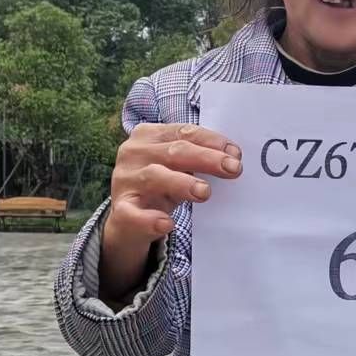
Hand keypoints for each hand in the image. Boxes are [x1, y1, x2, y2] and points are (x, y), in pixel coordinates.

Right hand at [100, 123, 241, 298]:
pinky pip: (132, 214)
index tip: (235, 153)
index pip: (183, 132)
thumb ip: (198, 158)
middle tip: (233, 169)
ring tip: (204, 192)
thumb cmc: (161, 184)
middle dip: (206, 159)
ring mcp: (125, 181)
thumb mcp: (177, 166)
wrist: (129, 219)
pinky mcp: (120, 210)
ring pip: (155, 176)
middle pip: (174, 151)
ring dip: (182, 183)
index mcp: (148, 135)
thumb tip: (233, 158)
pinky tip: (167, 223)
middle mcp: (133, 153)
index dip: (211, 141)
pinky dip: (149, 219)